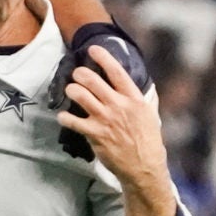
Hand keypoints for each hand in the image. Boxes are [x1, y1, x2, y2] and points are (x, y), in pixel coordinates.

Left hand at [58, 42, 179, 215]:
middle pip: (93, 81)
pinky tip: (63, 116)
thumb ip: (146, 99)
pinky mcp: (95, 134)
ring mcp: (106, 119)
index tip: (92, 49)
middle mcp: (119, 106)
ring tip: (70, 91)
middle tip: (77, 74)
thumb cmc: (148, 140)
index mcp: (134, 99)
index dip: (103, 58)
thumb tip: (146, 87)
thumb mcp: (152, 115)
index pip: (117, 72)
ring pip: (80, 96)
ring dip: (71, 90)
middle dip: (80, 74)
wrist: (144, 166)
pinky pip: (73, 121)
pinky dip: (65, 117)